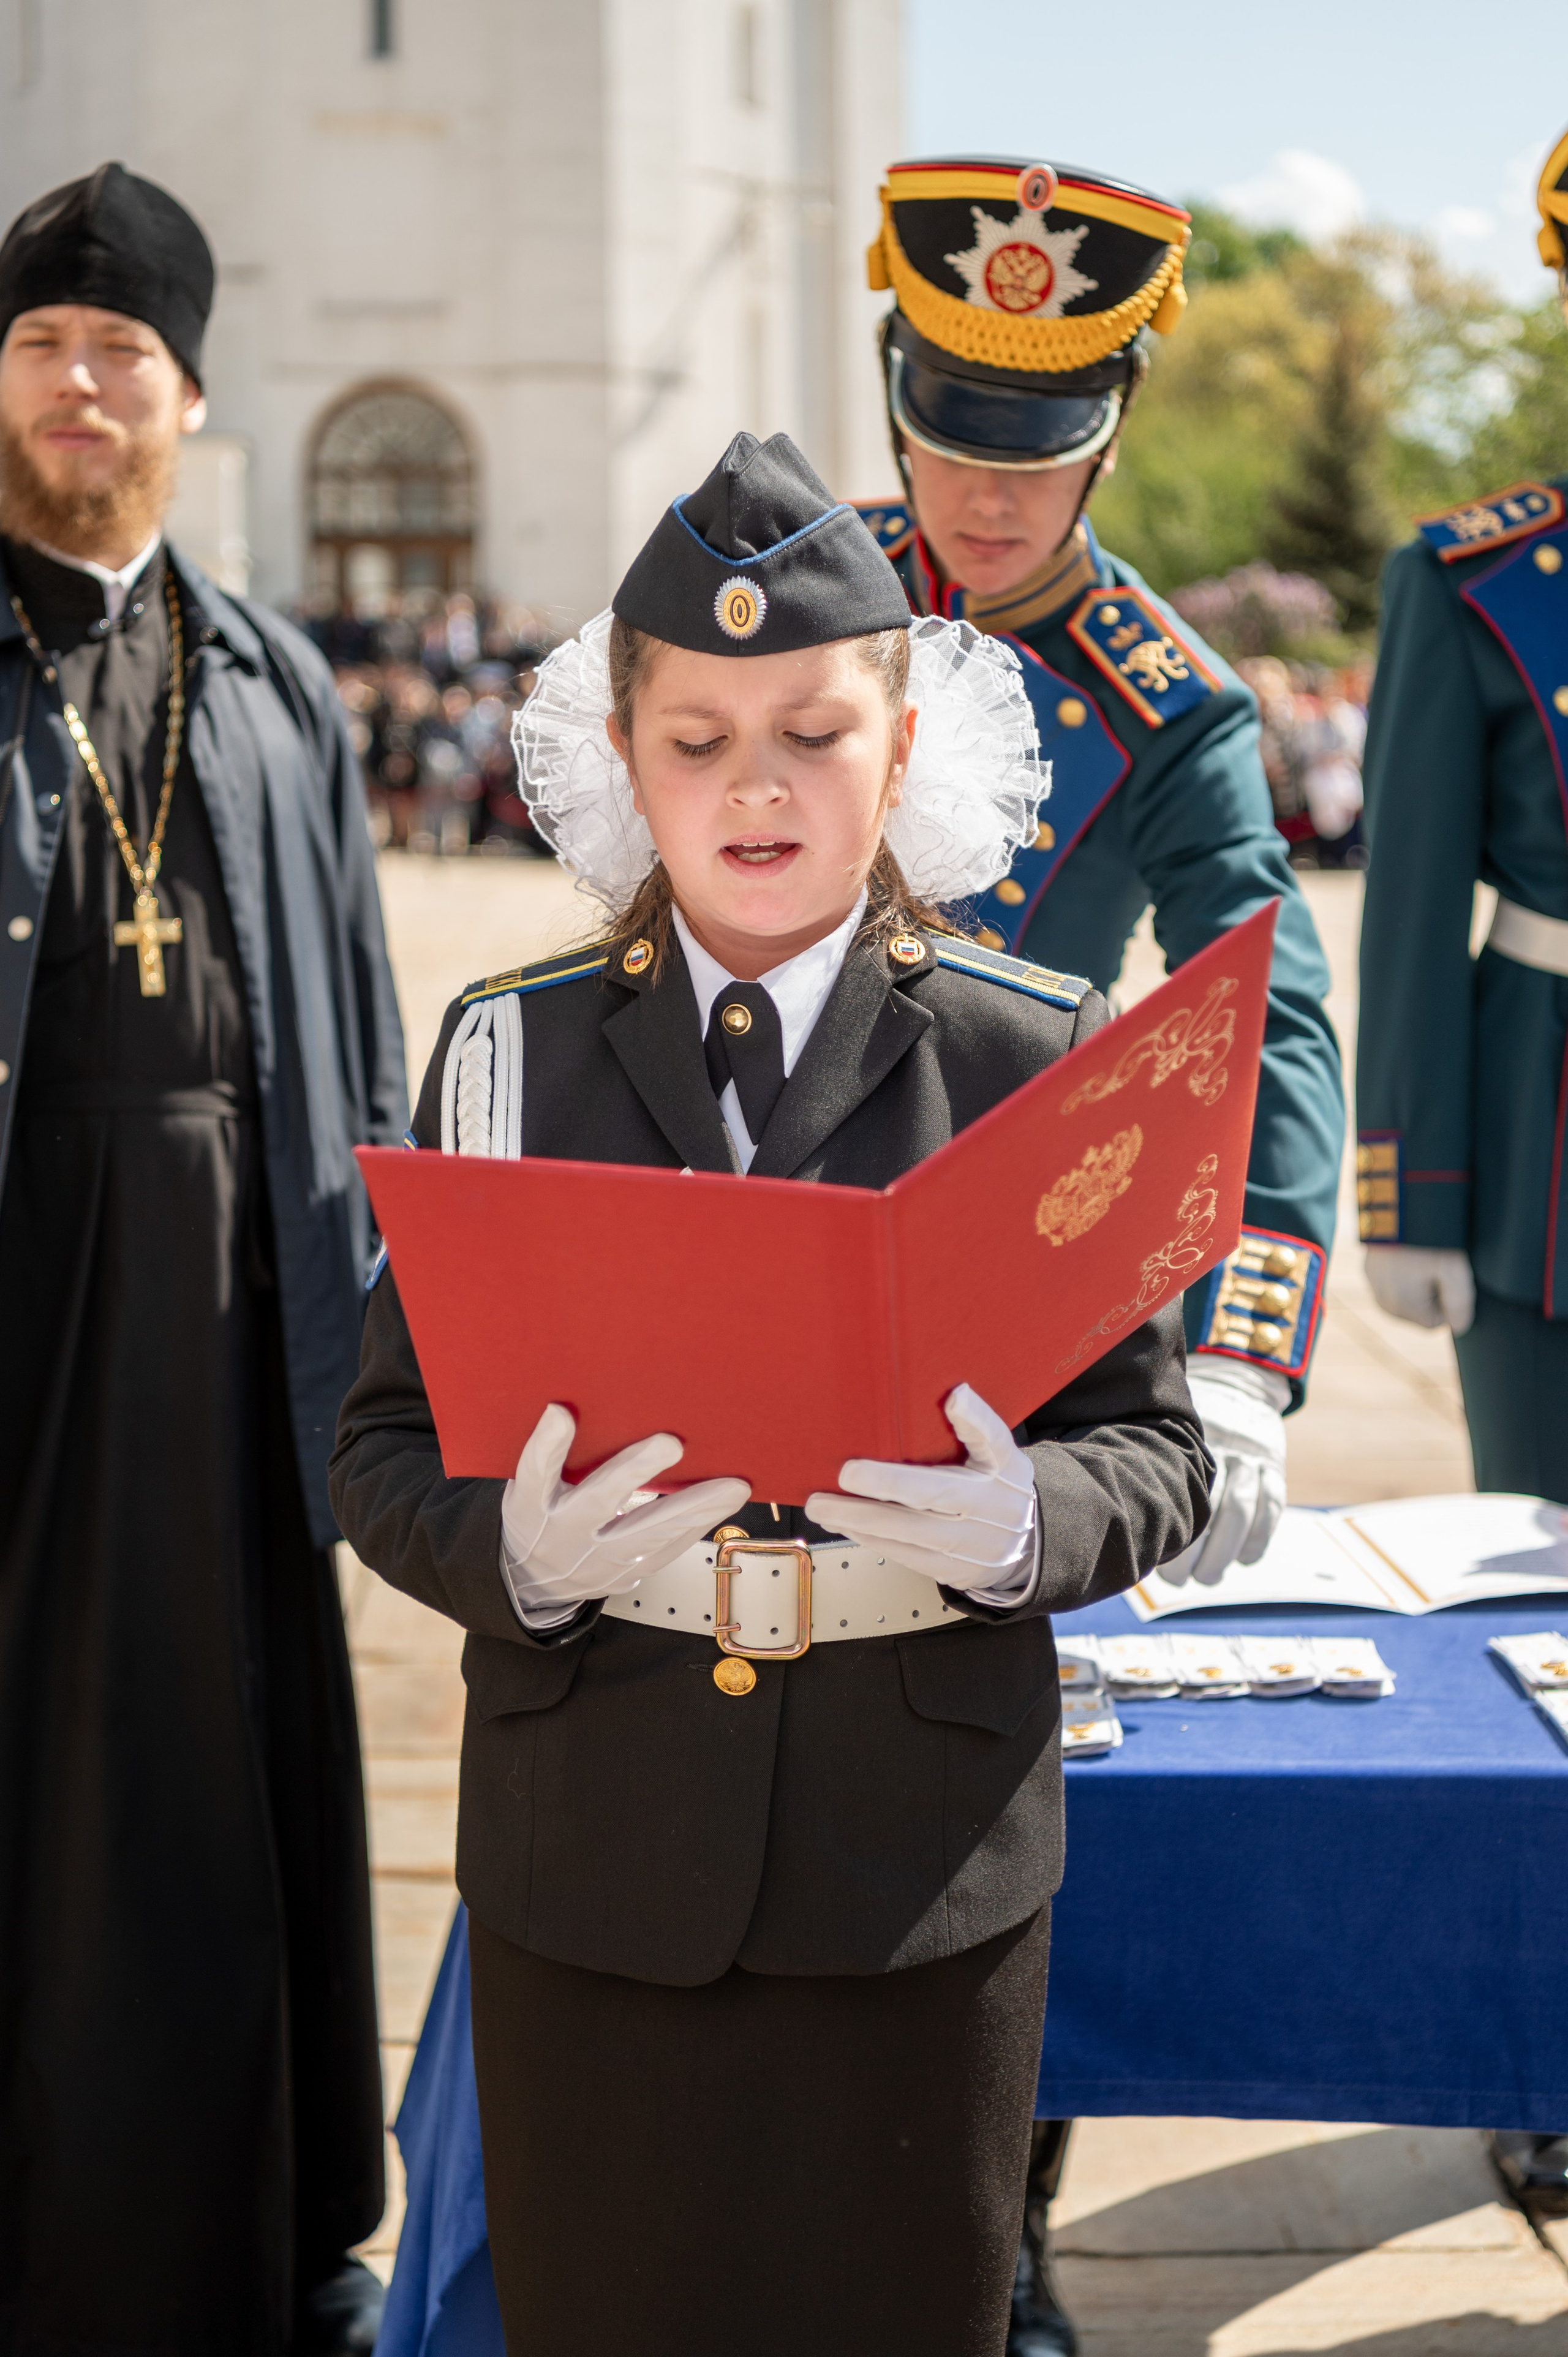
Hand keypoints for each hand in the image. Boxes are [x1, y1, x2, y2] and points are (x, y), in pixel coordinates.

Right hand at [500, 1403, 748, 1613]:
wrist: (533, 1583)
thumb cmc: (539, 1516)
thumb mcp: (531, 1488)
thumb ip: (555, 1458)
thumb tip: (586, 1405)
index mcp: (530, 1503)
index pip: (535, 1471)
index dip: (548, 1444)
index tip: (561, 1412)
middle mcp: (563, 1532)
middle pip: (599, 1498)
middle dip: (636, 1469)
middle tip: (671, 1442)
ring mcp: (595, 1558)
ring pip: (647, 1532)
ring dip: (694, 1508)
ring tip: (733, 1487)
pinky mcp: (622, 1575)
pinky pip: (664, 1551)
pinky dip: (693, 1528)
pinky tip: (721, 1508)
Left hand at [805, 1383, 1037, 1594]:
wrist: (1025, 1550)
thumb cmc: (998, 1491)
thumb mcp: (998, 1457)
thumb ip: (976, 1429)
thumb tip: (955, 1394)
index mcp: (1005, 1469)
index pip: (995, 1439)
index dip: (975, 1419)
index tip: (955, 1397)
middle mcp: (994, 1506)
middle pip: (935, 1492)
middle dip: (885, 1484)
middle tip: (844, 1474)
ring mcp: (975, 1543)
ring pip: (912, 1530)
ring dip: (862, 1519)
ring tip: (823, 1507)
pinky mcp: (956, 1569)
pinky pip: (908, 1555)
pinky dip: (873, 1540)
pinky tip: (847, 1526)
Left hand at [1161, 1359, 1288, 1587]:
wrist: (1236, 1376)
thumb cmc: (1181, 1417)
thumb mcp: (1160, 1428)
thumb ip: (1145, 1462)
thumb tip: (1117, 1508)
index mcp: (1187, 1441)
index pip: (1178, 1492)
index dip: (1169, 1530)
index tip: (1152, 1557)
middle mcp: (1221, 1447)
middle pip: (1211, 1507)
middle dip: (1196, 1551)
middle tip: (1179, 1580)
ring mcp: (1252, 1456)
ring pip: (1242, 1511)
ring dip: (1225, 1552)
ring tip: (1207, 1578)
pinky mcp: (1275, 1464)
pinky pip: (1272, 1505)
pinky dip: (1260, 1536)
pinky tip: (1244, 1559)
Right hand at [1364, 1244, 1474, 1334]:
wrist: (1400, 1204)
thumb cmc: (1432, 1238)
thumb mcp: (1455, 1271)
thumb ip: (1461, 1306)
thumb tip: (1458, 1327)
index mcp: (1402, 1305)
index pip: (1435, 1323)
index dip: (1447, 1302)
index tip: (1447, 1276)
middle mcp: (1382, 1299)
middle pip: (1417, 1313)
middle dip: (1430, 1295)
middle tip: (1435, 1265)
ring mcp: (1372, 1283)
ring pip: (1404, 1298)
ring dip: (1416, 1284)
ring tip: (1422, 1257)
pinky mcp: (1368, 1268)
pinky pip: (1391, 1283)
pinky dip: (1401, 1273)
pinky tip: (1409, 1253)